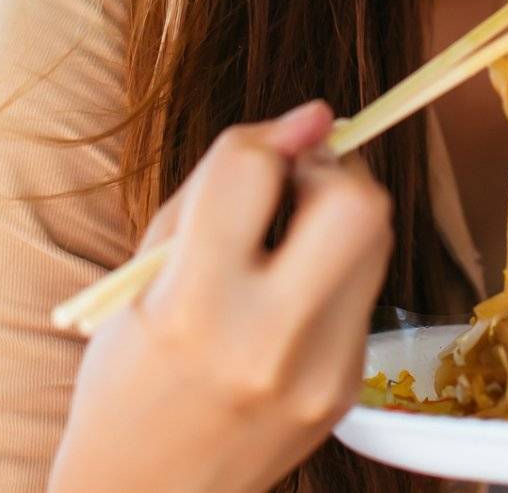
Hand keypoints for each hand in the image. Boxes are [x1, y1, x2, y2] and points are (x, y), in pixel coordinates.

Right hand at [49, 100, 392, 492]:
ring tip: (288, 241)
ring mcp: (320, 374)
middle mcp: (268, 341)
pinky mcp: (347, 391)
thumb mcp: (145, 274)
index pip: (254, 169)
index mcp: (195, 304)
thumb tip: (312, 116)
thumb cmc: (129, 376)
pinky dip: (331, 277)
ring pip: (377, 243)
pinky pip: (362, 296)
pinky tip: (288, 302)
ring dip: (339, 219)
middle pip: (359, 205)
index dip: (263, 139)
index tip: (261, 151)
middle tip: (294, 187)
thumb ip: (222, 185)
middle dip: (331, 172)